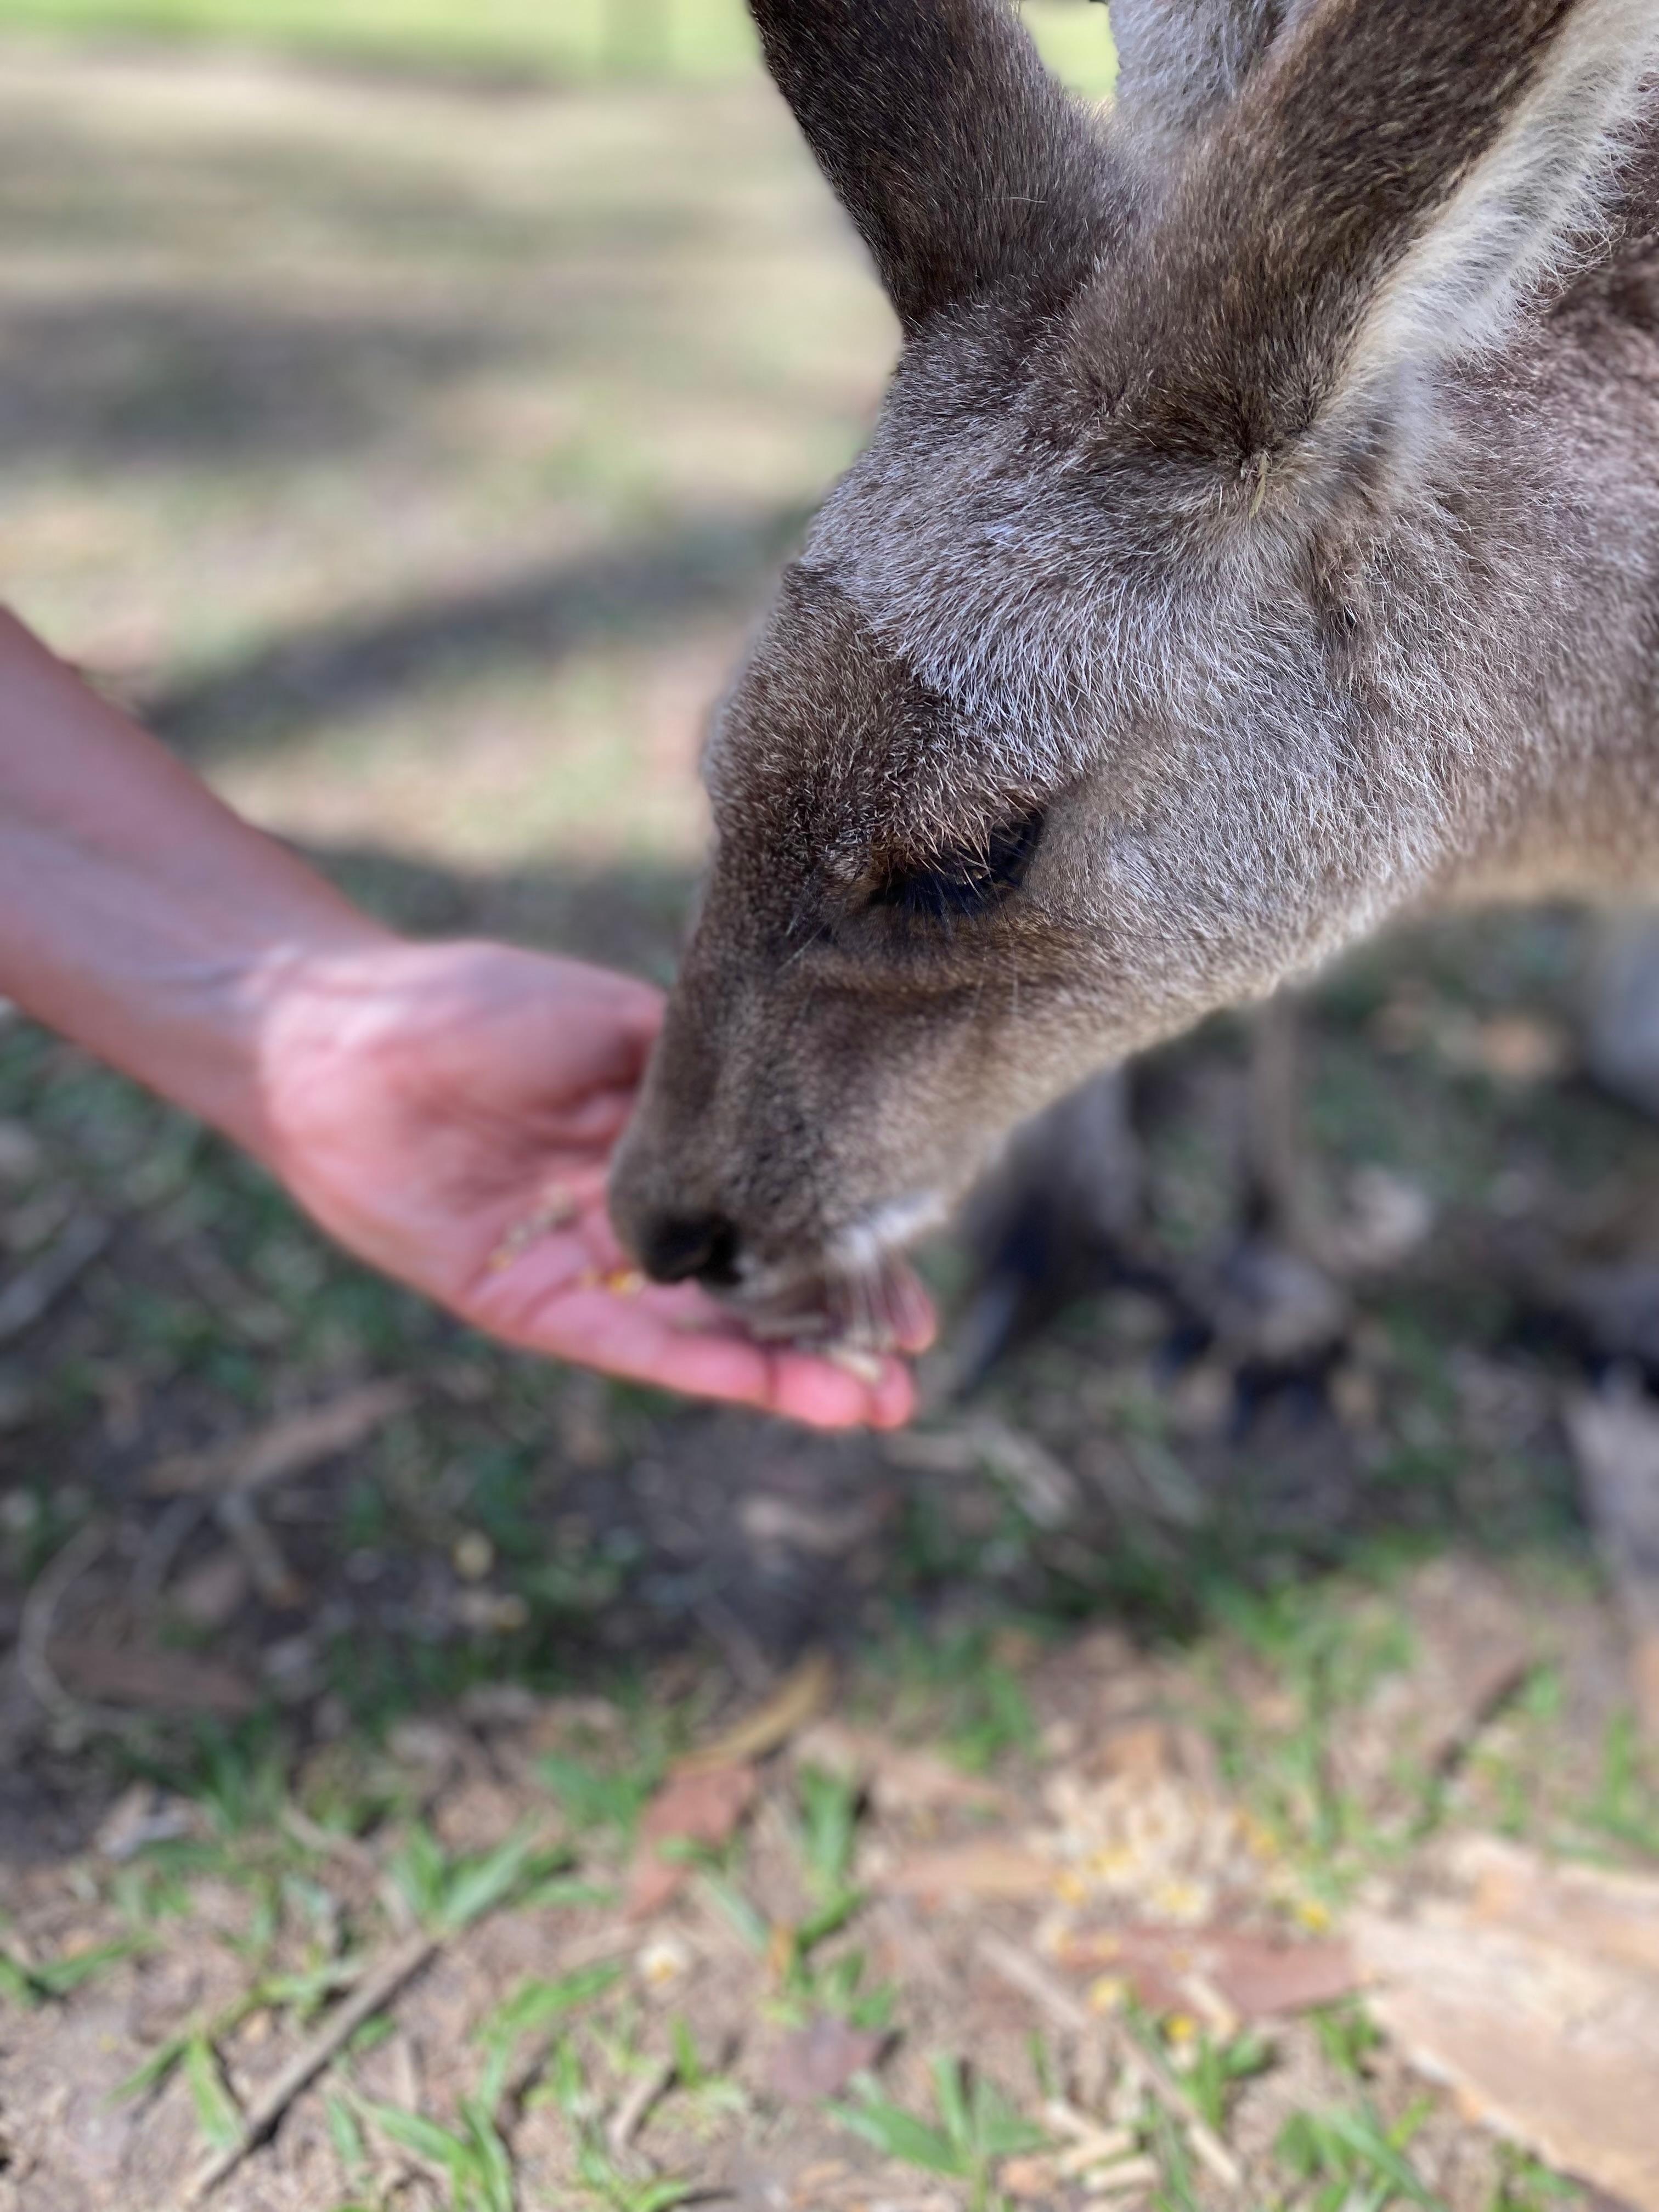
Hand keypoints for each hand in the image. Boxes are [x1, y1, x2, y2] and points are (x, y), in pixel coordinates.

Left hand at [250, 939, 923, 1426]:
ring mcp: (582, 1266)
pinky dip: (702, 1369)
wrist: (343, 1033)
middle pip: (749, 1289)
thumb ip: (702, 1076)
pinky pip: (626, 1345)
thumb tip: (814, 1107)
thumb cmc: (477, 1006)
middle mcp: (631, 1218)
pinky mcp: (526, 1305)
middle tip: (910, 1373)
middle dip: (833, 1332)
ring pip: (700, 1333)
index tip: (912, 1284)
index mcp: (660, 1146)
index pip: (772, 1209)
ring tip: (874, 1407)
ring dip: (786, 1375)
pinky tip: (777, 1391)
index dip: (843, 1249)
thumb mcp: (619, 1020)